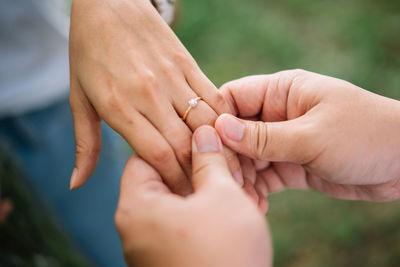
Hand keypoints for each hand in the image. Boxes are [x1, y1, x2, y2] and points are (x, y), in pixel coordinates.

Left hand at [69, 0, 241, 193]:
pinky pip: (213, 96)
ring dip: (217, 150)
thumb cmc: (89, 52)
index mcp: (120, 107)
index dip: (175, 180)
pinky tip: (227, 136)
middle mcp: (149, 94)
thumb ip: (85, 145)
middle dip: (197, 173)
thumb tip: (77, 183)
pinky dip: (223, 120)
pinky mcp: (187, 62)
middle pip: (185, 144)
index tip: (182, 196)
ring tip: (221, 169)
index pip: (158, 154)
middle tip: (203, 190)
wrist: (107, 2)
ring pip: (205, 123)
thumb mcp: (79, 99)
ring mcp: (171, 76)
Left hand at [115, 126, 270, 266]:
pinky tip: (224, 216)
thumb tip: (203, 132)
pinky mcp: (162, 263)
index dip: (173, 143)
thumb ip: (208, 159)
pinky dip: (196, 217)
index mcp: (136, 207)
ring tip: (228, 189)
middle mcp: (133, 229)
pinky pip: (175, 229)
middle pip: (157, 181)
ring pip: (170, 205)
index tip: (200, 140)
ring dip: (197, 194)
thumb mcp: (221, 195)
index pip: (143, 156)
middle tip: (220, 165)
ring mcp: (146, 250)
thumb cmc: (226, 253)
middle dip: (190, 170)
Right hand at [215, 69, 399, 201]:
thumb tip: (218, 128)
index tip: (204, 145)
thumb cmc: (365, 135)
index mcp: (282, 92)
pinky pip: (264, 177)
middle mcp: (278, 114)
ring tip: (240, 199)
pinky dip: (257, 191)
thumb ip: (264, 136)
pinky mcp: (291, 165)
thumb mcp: (312, 135)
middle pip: (235, 132)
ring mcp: (284, 141)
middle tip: (225, 182)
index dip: (214, 119)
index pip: (233, 98)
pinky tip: (256, 205)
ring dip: (240, 178)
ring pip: (247, 158)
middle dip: (227, 157)